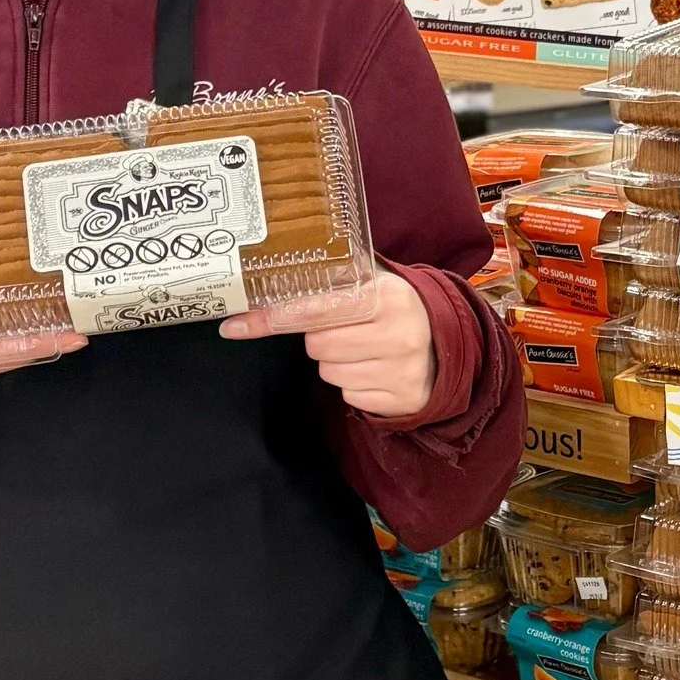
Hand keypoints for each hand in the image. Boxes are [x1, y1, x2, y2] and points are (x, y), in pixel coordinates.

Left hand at [223, 268, 434, 417]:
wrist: (447, 345)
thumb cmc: (396, 310)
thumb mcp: (374, 284)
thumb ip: (332, 280)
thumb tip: (265, 281)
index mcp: (385, 297)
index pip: (313, 310)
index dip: (269, 318)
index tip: (232, 326)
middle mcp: (398, 332)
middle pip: (317, 345)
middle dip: (321, 339)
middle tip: (345, 330)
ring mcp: (402, 369)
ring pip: (330, 373)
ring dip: (337, 364)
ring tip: (364, 350)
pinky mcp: (403, 398)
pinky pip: (349, 396)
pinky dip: (354, 385)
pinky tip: (375, 370)